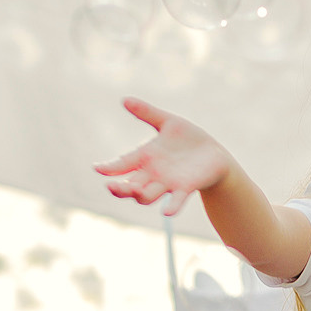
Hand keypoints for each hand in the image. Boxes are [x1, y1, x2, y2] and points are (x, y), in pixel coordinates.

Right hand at [95, 97, 235, 215]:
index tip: (97, 168)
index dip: (110, 167)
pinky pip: (176, 200)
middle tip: (111, 187)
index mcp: (145, 157)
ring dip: (139, 195)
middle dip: (120, 188)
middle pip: (130, 186)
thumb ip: (147, 113)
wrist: (214, 154)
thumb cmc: (188, 138)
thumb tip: (124, 99)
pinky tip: (167, 212)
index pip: (122, 164)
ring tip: (135, 192)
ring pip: (146, 195)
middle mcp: (152, 174)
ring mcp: (167, 183)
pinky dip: (171, 206)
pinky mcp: (185, 188)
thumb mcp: (168, 122)